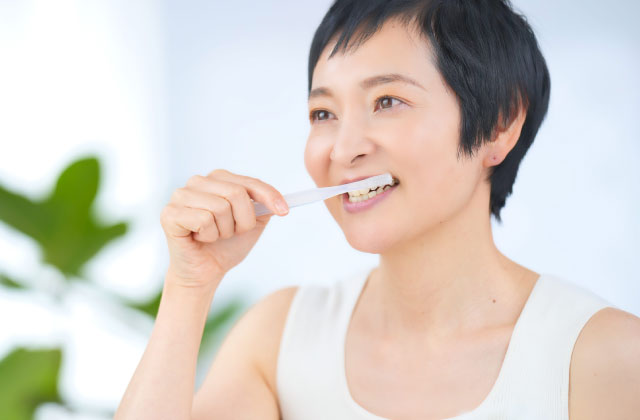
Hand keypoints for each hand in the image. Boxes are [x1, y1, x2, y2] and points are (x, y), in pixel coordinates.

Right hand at [160, 169, 287, 288]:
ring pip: (220, 207)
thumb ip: (265, 207)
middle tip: (231, 233)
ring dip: (224, 231)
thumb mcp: (253, 223)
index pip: (249, 182)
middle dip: (243, 221)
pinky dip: (208, 236)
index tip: (284, 211)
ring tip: (213, 236)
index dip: (269, 196)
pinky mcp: (169, 213)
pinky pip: (203, 220)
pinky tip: (199, 238)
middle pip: (236, 193)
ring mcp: (180, 195)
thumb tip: (280, 202)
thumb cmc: (226, 245)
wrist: (206, 271)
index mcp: (217, 179)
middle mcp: (197, 181)